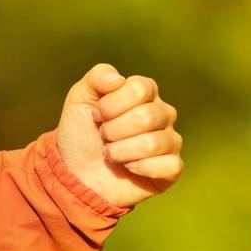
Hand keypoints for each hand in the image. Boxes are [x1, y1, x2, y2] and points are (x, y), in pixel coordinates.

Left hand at [53, 62, 183, 209]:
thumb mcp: (79, 99)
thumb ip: (97, 77)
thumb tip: (118, 79)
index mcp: (146, 92)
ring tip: (111, 153)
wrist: (78, 173)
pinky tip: (128, 168)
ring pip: (153, 143)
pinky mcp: (172, 168)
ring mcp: (170, 140)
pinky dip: (140, 168)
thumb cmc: (82, 133)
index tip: (96, 115)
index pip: (140, 89)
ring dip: (121, 151)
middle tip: (103, 136)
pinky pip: (169, 165)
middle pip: (147, 117)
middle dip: (114, 130)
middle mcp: (163, 113)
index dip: (112, 104)